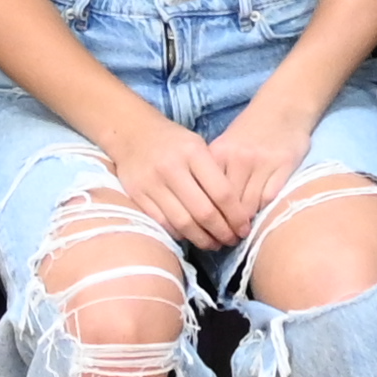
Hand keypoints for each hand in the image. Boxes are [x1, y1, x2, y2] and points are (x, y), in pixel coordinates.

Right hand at [95, 108, 246, 252]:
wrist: (132, 132)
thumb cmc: (173, 141)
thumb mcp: (198, 145)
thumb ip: (214, 173)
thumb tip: (237, 211)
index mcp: (193, 153)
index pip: (222, 192)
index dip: (236, 216)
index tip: (244, 228)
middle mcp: (172, 168)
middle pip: (204, 212)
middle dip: (222, 232)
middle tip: (232, 241)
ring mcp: (152, 183)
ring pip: (183, 223)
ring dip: (202, 239)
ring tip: (214, 244)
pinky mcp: (137, 195)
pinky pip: (163, 223)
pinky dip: (180, 234)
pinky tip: (191, 236)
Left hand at [202, 82, 328, 241]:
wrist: (283, 106)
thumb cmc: (251, 131)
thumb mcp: (226, 147)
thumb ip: (215, 173)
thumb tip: (200, 207)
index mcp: (218, 154)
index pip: (207, 195)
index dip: (206, 219)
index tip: (207, 233)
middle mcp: (238, 158)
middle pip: (227, 205)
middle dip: (225, 227)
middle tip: (225, 241)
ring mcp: (263, 162)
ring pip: (249, 206)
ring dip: (245, 224)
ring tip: (241, 235)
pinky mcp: (284, 165)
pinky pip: (270, 198)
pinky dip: (264, 211)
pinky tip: (260, 218)